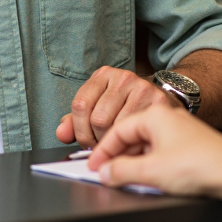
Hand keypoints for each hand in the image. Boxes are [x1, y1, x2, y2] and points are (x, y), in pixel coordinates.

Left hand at [55, 66, 180, 147]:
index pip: (80, 105)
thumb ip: (75, 122)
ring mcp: (141, 87)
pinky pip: (137, 131)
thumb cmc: (124, 106)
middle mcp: (122, 77)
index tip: (87, 141)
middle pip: (98, 119)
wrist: (160, 98)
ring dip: (115, 144)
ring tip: (118, 144)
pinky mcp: (157, 100)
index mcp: (102, 76)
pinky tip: (132, 143)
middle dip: (98, 140)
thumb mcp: (97, 108)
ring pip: (117, 127)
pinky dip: (131, 144)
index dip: (80, 131)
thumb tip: (61, 134)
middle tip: (104, 145)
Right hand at [86, 104, 221, 221]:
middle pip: (131, 135)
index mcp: (155, 114)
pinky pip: (159, 151)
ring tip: (123, 178)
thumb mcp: (151, 171)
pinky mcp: (189, 145)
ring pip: (145, 144)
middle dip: (116, 156)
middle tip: (105, 174)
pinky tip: (146, 178)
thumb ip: (122, 172)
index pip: (117, 130)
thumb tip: (105, 173)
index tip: (93, 166)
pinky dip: (148, 163)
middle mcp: (166, 118)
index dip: (102, 150)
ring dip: (132, 161)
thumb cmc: (199, 164)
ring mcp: (179, 131)